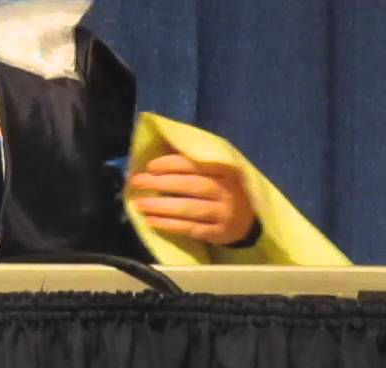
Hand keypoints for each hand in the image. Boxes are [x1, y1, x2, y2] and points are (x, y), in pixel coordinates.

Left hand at [127, 153, 256, 245]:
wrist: (248, 220)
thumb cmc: (224, 188)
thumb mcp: (218, 171)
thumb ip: (195, 162)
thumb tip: (158, 151)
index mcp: (226, 170)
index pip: (196, 164)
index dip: (171, 164)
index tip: (150, 166)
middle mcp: (227, 191)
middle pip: (191, 185)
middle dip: (161, 183)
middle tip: (137, 182)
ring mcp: (224, 214)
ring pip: (189, 208)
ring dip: (161, 206)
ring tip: (139, 204)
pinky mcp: (219, 233)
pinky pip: (191, 229)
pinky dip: (169, 225)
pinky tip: (151, 221)